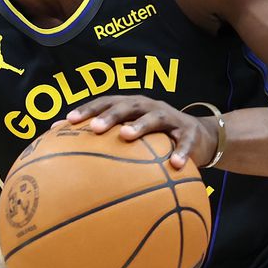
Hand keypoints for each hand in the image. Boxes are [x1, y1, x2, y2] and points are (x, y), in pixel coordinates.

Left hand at [65, 95, 216, 168]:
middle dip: (110, 115)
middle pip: (127, 106)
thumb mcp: (132, 132)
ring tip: (126, 136)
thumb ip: (107, 136)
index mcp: (131, 106)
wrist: (198, 136)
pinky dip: (180, 152)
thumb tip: (69, 144)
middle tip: (95, 127)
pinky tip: (175, 165)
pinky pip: (184, 142)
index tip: (69, 121)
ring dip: (140, 125)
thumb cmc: (154, 136)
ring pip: (154, 118)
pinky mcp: (189, 133)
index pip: (106, 103)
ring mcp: (170, 118)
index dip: (88, 109)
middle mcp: (149, 107)